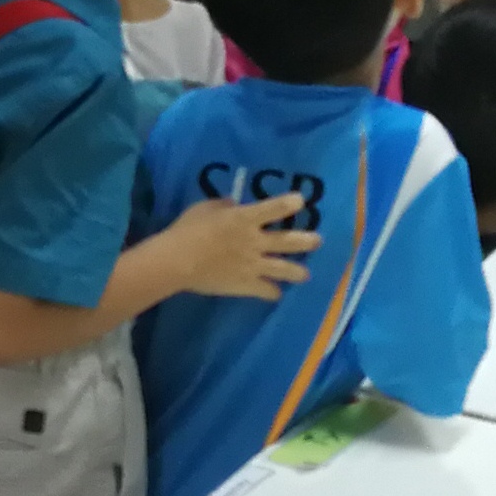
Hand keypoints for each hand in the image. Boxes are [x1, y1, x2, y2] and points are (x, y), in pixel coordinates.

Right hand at [169, 192, 319, 301]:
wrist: (177, 261)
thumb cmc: (188, 230)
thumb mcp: (205, 208)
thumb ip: (223, 205)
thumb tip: (234, 204)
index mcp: (245, 218)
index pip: (274, 208)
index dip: (289, 203)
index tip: (301, 200)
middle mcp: (254, 241)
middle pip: (287, 241)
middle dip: (305, 241)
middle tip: (318, 241)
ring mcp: (252, 265)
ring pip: (282, 269)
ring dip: (297, 272)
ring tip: (306, 275)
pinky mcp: (244, 285)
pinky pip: (264, 290)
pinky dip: (272, 293)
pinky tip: (276, 294)